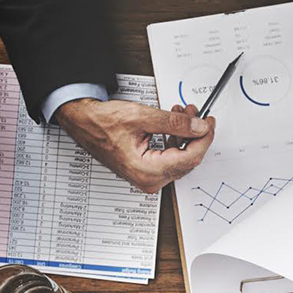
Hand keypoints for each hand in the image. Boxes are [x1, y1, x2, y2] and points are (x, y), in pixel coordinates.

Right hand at [56, 99, 214, 192]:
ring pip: (181, 157)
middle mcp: (148, 179)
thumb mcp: (142, 117)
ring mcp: (147, 177)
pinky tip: (175, 124)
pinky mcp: (147, 170)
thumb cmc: (101, 122)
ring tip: (183, 113)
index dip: (204, 138)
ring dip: (185, 134)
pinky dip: (175, 139)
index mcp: (147, 171)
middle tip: (196, 113)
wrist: (83, 122)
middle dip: (194, 134)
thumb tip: (199, 127)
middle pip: (188, 159)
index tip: (209, 122)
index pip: (190, 158)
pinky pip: (171, 157)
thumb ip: (175, 123)